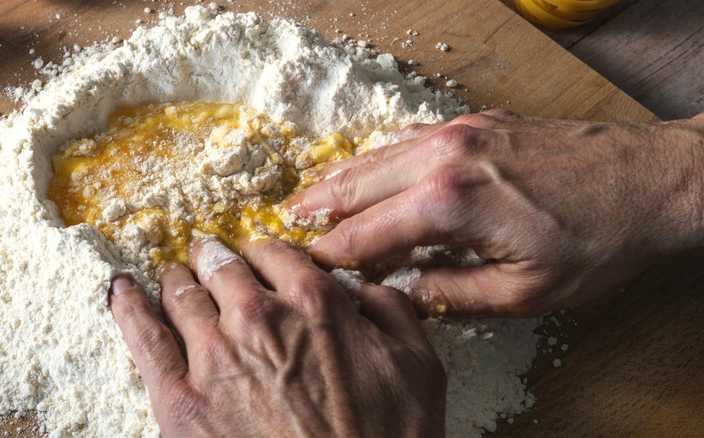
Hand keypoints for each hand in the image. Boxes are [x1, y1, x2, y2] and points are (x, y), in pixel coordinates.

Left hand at [109, 236, 446, 435]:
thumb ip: (391, 311)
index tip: (260, 259)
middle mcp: (258, 317)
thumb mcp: (418, 367)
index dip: (266, 254)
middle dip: (215, 258)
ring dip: (177, 279)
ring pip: (182, 294)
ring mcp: (213, 356)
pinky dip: (128, 306)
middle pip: (222, 268)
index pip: (275, 253)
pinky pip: (142, 337)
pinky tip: (121, 290)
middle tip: (208, 256)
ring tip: (173, 275)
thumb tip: (362, 288)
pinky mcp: (179, 399)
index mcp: (314, 302)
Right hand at [286, 110, 703, 315]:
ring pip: (378, 153)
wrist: (650, 179)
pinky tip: (371, 165)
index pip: (366, 234)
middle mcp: (444, 159)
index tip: (308, 266)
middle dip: (318, 205)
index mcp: (449, 205)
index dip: (332, 254)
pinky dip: (381, 154)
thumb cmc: (597, 239)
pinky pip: (410, 136)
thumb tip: (409, 291)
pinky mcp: (477, 122)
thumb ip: (454, 293)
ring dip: (342, 176)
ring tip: (311, 193)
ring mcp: (459, 132)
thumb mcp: (524, 291)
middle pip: (358, 183)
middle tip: (285, 220)